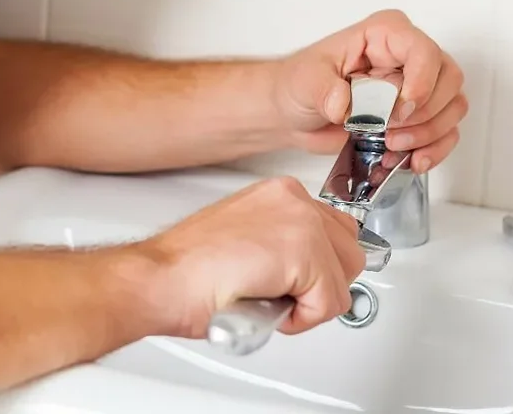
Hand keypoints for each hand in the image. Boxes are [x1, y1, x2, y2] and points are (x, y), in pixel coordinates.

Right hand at [146, 176, 365, 338]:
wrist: (162, 278)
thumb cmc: (190, 267)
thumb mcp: (248, 237)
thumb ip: (284, 241)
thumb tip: (308, 269)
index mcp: (281, 192)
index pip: (335, 230)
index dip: (317, 268)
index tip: (293, 280)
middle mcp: (294, 198)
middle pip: (350, 252)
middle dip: (321, 284)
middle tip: (280, 294)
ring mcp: (300, 221)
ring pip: (344, 279)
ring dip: (310, 302)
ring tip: (268, 298)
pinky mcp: (302, 252)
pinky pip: (330, 303)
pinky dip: (302, 320)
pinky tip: (265, 306)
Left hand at [272, 9, 467, 173]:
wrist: (295, 112)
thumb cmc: (301, 84)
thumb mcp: (305, 81)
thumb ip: (324, 91)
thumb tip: (345, 105)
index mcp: (384, 34)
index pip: (424, 49)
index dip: (422, 82)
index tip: (400, 111)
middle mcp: (408, 55)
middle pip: (449, 78)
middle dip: (424, 113)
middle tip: (390, 132)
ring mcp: (418, 85)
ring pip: (453, 106)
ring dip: (429, 134)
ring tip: (392, 147)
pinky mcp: (418, 115)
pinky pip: (447, 131)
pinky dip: (434, 150)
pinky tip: (411, 161)